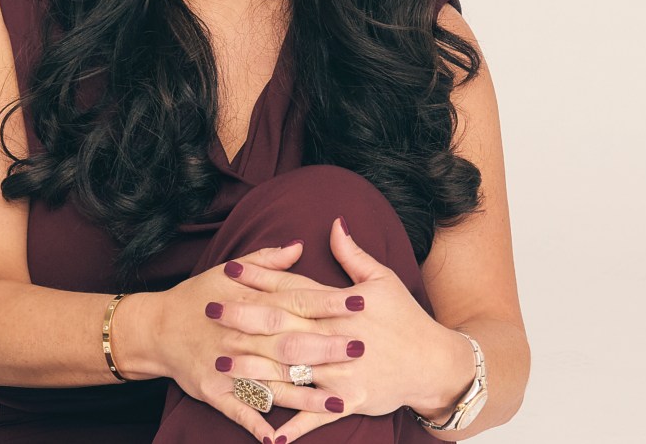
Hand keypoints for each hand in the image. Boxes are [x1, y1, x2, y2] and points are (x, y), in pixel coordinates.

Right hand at [143, 240, 363, 442]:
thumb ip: (267, 261)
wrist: (157, 328)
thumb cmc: (199, 295)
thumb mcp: (228, 270)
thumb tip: (300, 245)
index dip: (329, 303)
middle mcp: (243, 335)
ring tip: (340, 402)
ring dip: (306, 394)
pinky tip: (282, 438)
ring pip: (274, 382)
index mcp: (250, 302)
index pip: (297, 300)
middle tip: (360, 347)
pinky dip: (259, 424)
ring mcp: (229, 366)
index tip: (359, 303)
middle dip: (326, 346)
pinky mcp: (215, 392)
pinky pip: (241, 411)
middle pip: (291, 342)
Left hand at [215, 218, 474, 442]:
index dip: (260, 278)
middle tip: (210, 310)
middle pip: (282, 326)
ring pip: (290, 371)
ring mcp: (341, 373)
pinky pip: (315, 417)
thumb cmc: (405, 317)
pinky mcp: (349, 401)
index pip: (292, 288)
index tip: (230, 269)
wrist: (434, 363)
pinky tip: (267, 432)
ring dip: (254, 368)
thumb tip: (334, 223)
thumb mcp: (382, 279)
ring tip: (221, 361)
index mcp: (340, 306)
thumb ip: (353, 254)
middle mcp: (336, 338)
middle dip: (244, 318)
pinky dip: (293, 425)